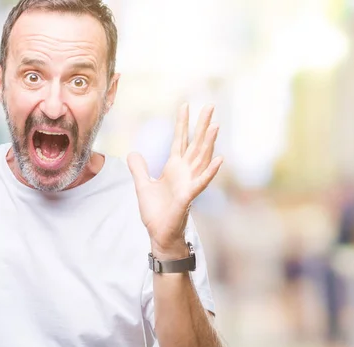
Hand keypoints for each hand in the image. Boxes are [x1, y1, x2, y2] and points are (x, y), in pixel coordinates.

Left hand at [128, 104, 222, 256]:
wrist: (159, 234)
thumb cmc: (155, 213)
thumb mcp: (142, 186)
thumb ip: (139, 169)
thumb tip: (134, 153)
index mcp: (174, 167)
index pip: (179, 140)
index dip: (182, 123)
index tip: (185, 105)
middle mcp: (185, 172)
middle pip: (195, 143)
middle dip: (202, 125)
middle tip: (209, 105)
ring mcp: (189, 183)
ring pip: (201, 159)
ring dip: (209, 143)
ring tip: (216, 125)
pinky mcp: (189, 197)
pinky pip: (201, 182)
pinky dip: (210, 171)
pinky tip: (220, 159)